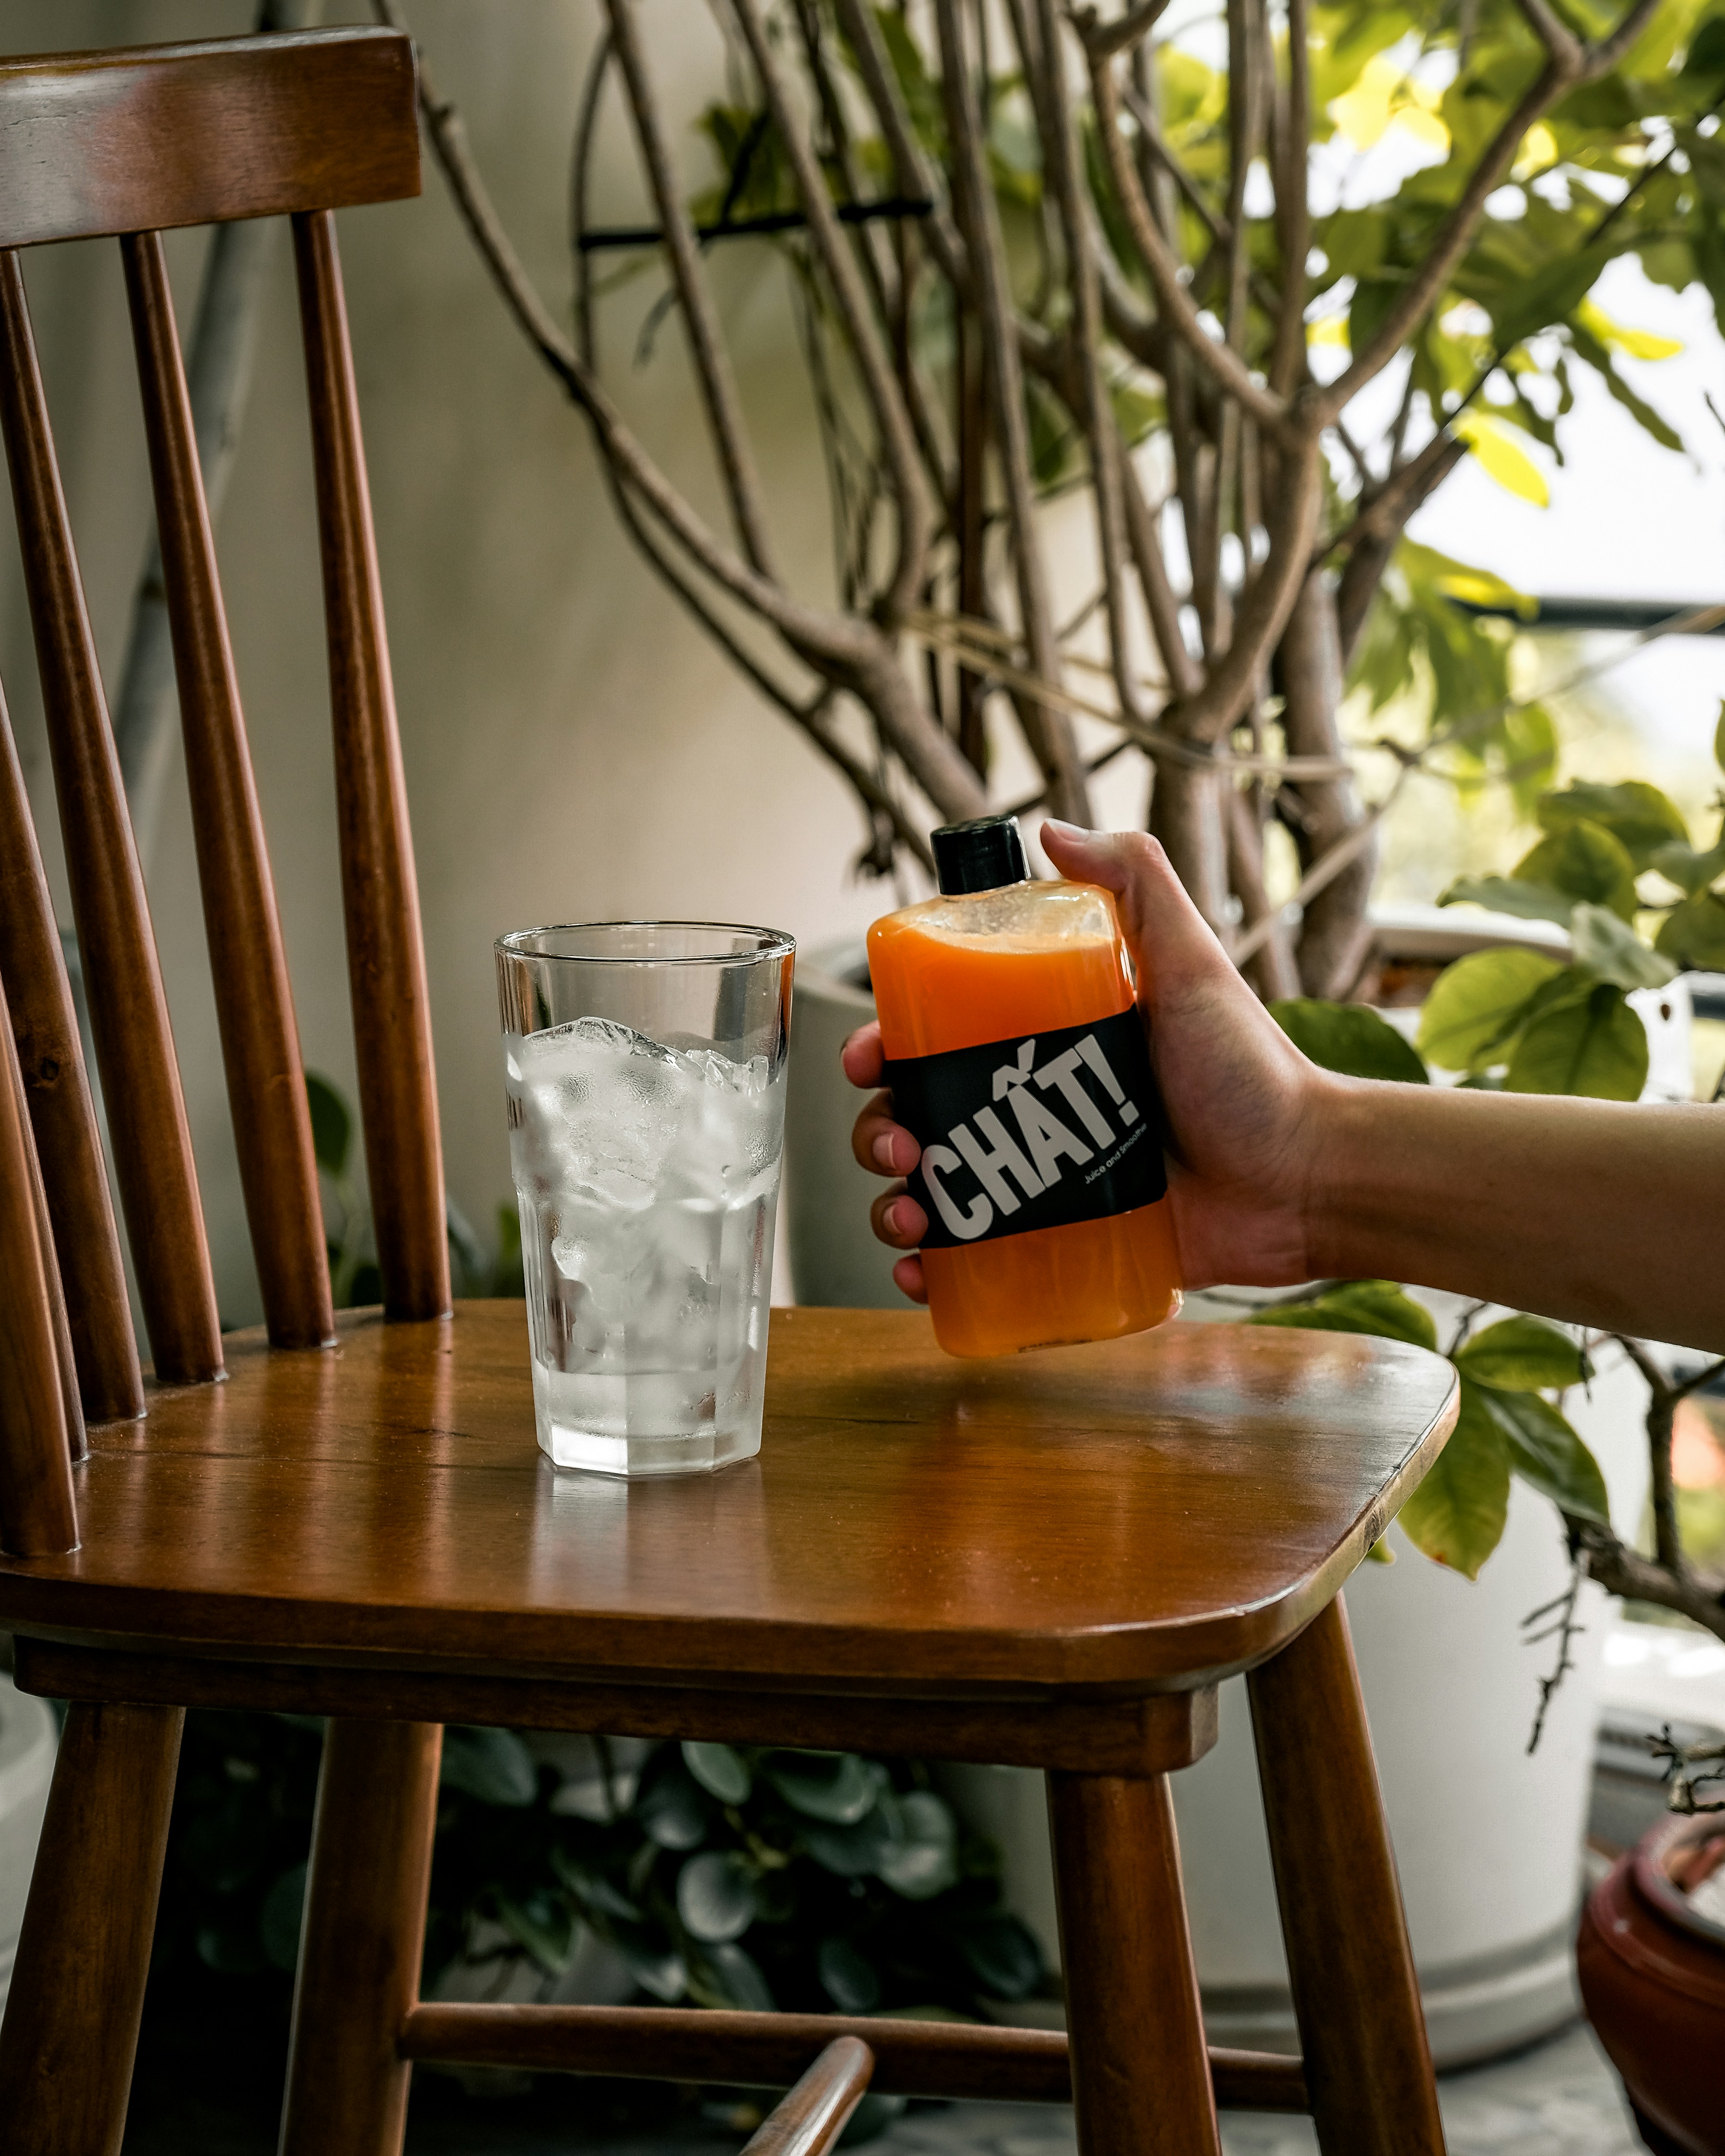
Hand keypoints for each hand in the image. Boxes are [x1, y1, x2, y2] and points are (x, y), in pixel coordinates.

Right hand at [841, 820, 1331, 1299]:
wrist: (1303, 1178)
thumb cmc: (1252, 1068)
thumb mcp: (1190, 959)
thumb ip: (1135, 881)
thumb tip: (1049, 827)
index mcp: (1043, 1044)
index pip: (934, 1040)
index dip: (883, 1048)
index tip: (867, 1059)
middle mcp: (1030, 1113)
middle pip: (916, 1118)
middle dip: (878, 1132)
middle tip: (899, 1146)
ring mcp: (1041, 1186)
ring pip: (931, 1193)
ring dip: (891, 1203)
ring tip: (910, 1213)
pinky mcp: (1060, 1250)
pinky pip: (972, 1262)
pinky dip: (927, 1269)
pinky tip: (919, 1269)